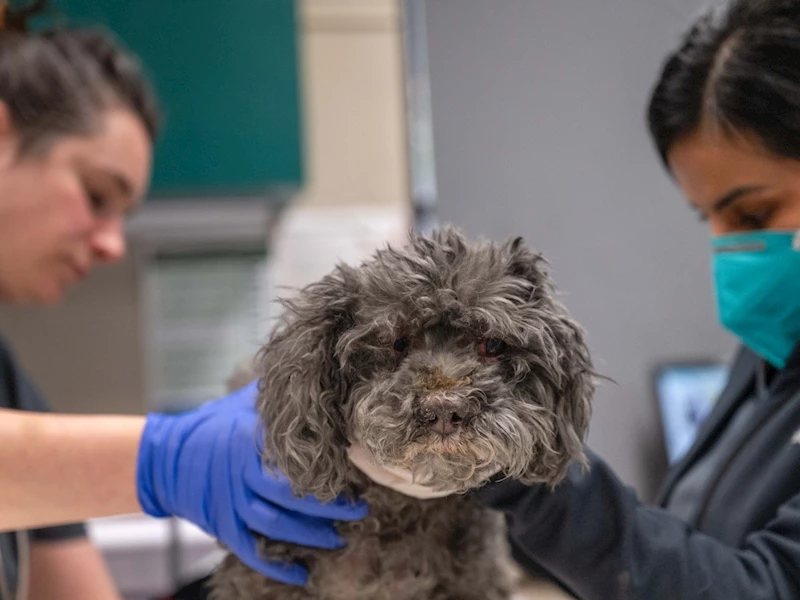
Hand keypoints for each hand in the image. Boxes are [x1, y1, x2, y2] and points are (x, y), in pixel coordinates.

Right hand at [136, 381, 367, 584]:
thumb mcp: (244, 402)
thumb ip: (278, 395)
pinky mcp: (223, 525)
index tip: (358, 470)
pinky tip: (302, 575)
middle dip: (330, 507)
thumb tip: (317, 372)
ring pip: (277, 525)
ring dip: (311, 535)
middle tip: (360, 509)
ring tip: (340, 539)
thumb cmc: (214, 423)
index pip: (296, 457)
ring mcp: (232, 503)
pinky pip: (252, 550)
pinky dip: (276, 566)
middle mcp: (243, 474)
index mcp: (252, 441)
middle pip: (292, 496)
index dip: (329, 466)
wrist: (165, 456)